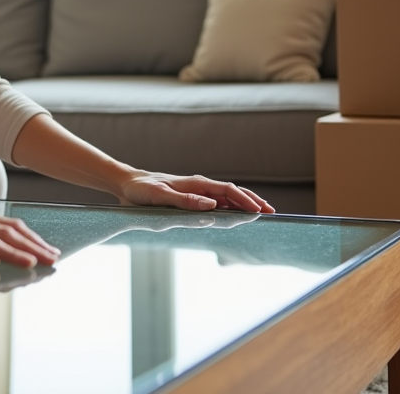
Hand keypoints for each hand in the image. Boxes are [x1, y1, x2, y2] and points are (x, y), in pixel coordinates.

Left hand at [115, 172, 274, 213]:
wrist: (128, 184)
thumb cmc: (142, 190)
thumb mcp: (160, 196)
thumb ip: (185, 200)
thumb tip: (212, 204)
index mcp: (195, 184)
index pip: (227, 191)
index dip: (245, 200)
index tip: (260, 210)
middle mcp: (199, 186)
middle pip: (233, 192)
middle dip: (252, 201)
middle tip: (271, 212)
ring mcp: (197, 191)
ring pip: (227, 197)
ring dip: (244, 204)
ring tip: (261, 212)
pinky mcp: (192, 197)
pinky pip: (217, 202)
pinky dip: (231, 207)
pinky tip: (238, 215)